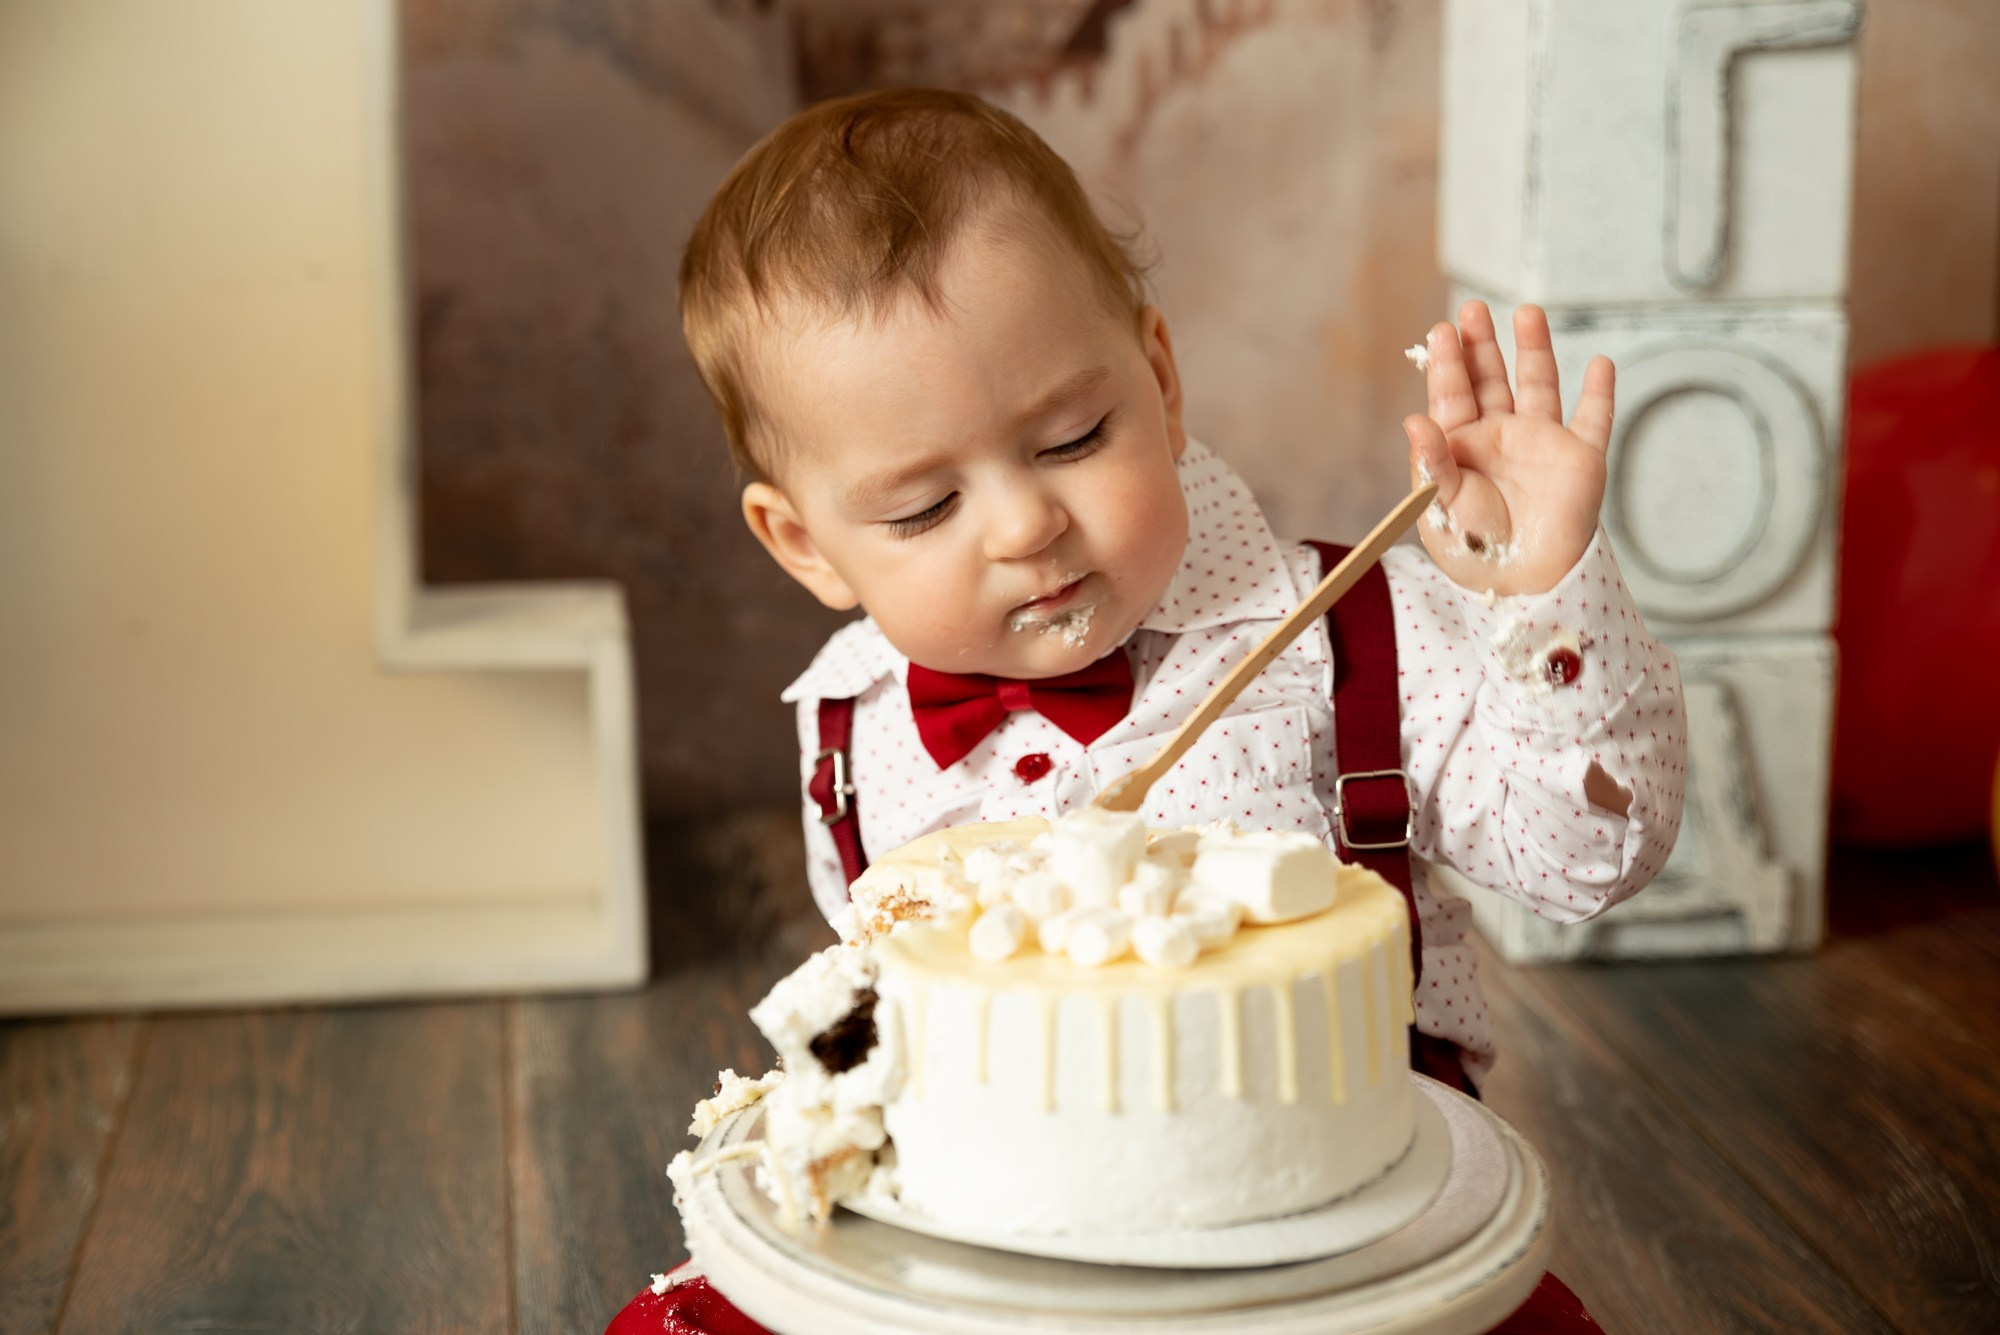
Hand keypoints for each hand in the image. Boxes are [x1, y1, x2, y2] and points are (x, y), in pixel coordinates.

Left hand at [1404, 301, 1613, 595]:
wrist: (1523, 586)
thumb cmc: (1474, 550)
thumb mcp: (1441, 508)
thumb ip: (1431, 465)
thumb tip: (1413, 420)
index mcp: (1461, 447)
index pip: (1452, 397)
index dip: (1447, 365)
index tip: (1441, 333)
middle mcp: (1500, 438)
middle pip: (1491, 380)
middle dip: (1481, 346)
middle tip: (1471, 311)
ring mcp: (1541, 445)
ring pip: (1539, 386)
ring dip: (1535, 350)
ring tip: (1527, 313)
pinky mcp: (1580, 460)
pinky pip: (1594, 421)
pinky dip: (1600, 394)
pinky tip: (1600, 365)